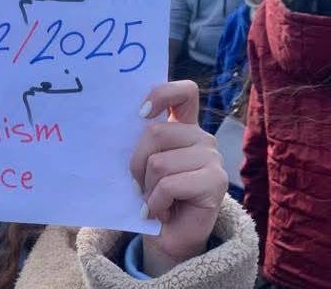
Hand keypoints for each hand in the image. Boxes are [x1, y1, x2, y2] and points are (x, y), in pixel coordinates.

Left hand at [131, 81, 226, 275]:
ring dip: (147, 187)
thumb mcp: (141, 165)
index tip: (141, 113)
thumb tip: (114, 126)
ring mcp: (212, 158)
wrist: (168, 238)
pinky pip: (169, 185)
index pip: (183, 93)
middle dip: (137, 163)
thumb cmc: (150, 198)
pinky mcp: (216, 182)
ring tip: (154, 200)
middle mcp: (201, 138)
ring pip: (159, 162)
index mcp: (183, 128)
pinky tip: (161, 211)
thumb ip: (139, 143)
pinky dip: (156, 202)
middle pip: (156, 132)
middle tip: (140, 185)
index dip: (162, 93)